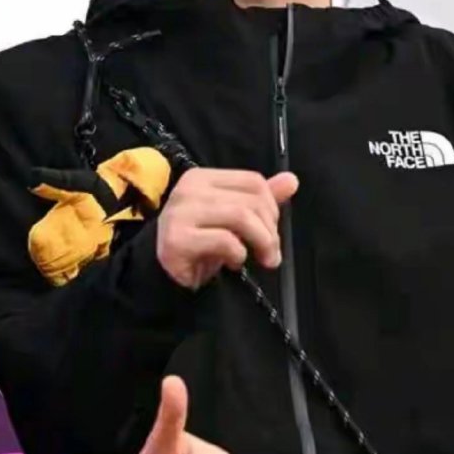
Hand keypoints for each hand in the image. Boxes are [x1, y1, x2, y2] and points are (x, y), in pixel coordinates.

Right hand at [157, 168, 298, 288]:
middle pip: (250, 200)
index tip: (273, 231)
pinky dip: (238, 254)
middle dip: (270, 230)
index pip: (252, 181)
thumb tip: (291, 180)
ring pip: (241, 216)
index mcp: (203, 178)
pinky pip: (225, 240)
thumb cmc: (200, 244)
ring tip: (263, 260)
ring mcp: (180, 212)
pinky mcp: (177, 239)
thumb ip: (259, 199)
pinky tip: (234, 263)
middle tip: (271, 254)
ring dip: (261, 242)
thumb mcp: (232, 219)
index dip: (272, 207)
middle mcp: (189, 189)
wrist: (163, 275)